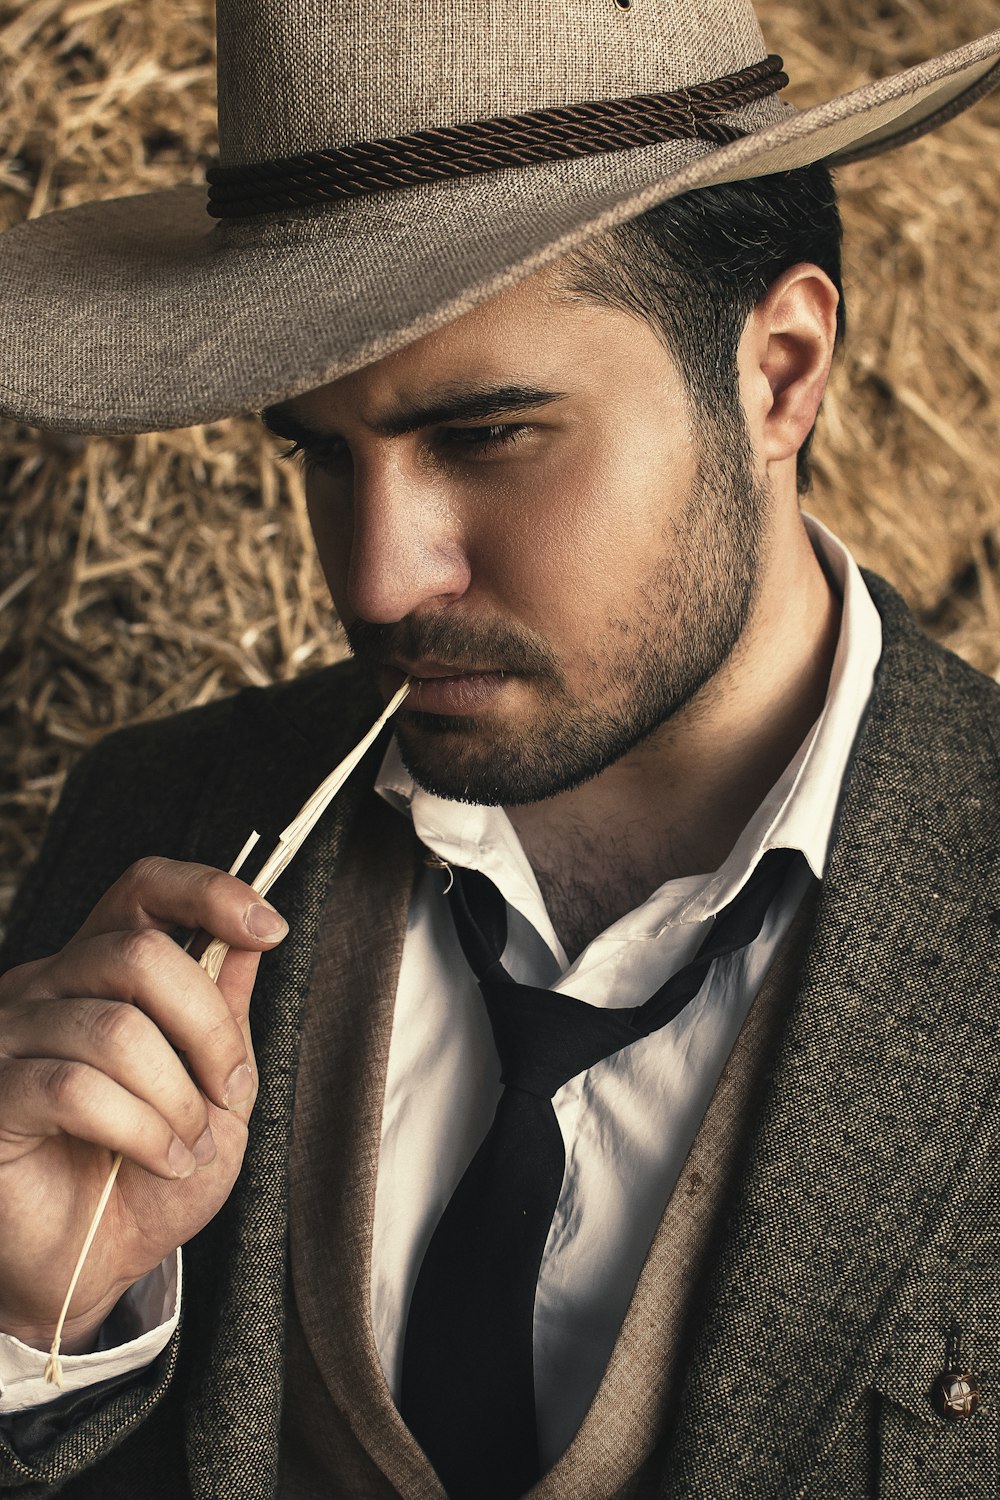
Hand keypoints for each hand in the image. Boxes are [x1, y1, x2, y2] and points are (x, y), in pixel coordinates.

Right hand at [0, 857, 287, 1351]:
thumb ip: (225, 1014)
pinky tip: (161, 1160)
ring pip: (115, 1028)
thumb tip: (249, 938)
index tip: (266, 926)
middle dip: (209, 1027)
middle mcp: (47, 987)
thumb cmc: (147, 1178)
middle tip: (229, 1089)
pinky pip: (75, 1088)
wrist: (90, 1267)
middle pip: (139, 954)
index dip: (206, 892)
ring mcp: (10, 1036)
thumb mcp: (215, 1091)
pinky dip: (141, 1129)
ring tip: (190, 1143)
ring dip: (177, 1098)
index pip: (143, 890)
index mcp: (101, 970)